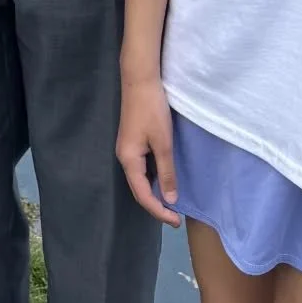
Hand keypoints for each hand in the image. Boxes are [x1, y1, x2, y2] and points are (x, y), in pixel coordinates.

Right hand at [116, 75, 180, 227]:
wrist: (140, 80)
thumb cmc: (152, 110)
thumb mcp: (163, 143)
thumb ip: (167, 172)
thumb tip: (170, 200)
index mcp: (129, 161)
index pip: (143, 196)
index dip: (159, 211)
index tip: (176, 222)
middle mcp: (124, 158)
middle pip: (139, 190)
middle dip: (156, 205)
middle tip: (176, 216)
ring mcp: (127, 149)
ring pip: (140, 179)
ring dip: (155, 192)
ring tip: (172, 202)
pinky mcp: (132, 141)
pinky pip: (141, 168)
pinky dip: (153, 178)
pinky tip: (164, 178)